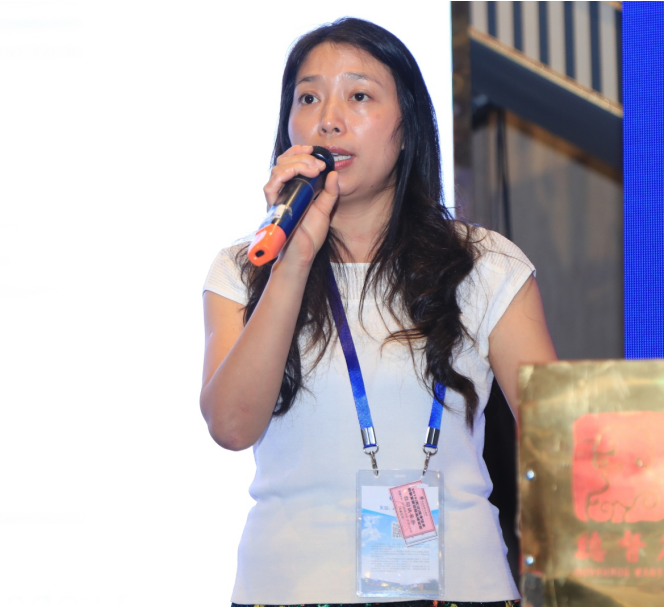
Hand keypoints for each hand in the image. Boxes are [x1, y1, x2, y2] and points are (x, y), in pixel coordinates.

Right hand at [263, 145, 339, 268]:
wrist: (303, 255)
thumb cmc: (309, 236)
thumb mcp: (325, 210)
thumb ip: (330, 192)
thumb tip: (334, 173)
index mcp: (293, 188)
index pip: (289, 161)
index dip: (299, 152)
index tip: (314, 151)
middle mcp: (282, 191)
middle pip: (283, 162)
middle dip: (302, 157)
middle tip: (319, 164)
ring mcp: (277, 198)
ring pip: (277, 170)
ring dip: (296, 164)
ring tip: (313, 169)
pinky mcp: (273, 208)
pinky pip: (270, 186)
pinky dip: (282, 175)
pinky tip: (295, 173)